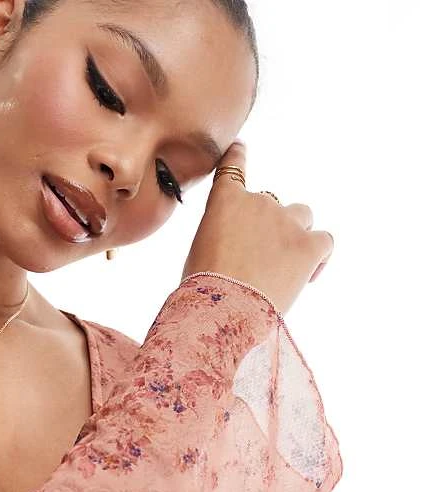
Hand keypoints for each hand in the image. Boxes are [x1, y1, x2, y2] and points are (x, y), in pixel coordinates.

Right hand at [181, 140, 333, 315]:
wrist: (224, 309)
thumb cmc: (203, 289)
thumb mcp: (198, 252)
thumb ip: (221, 236)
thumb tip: (237, 249)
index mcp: (225, 201)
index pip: (234, 166)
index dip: (238, 156)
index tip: (241, 148)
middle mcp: (259, 202)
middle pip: (272, 203)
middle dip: (268, 226)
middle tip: (258, 260)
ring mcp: (287, 222)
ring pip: (302, 216)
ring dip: (295, 234)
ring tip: (284, 265)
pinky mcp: (309, 246)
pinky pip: (325, 242)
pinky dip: (319, 256)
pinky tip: (308, 275)